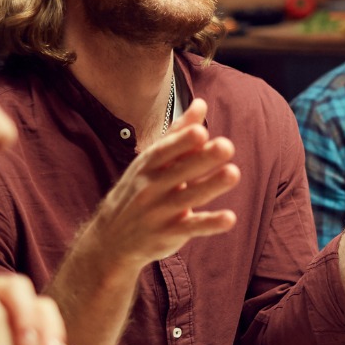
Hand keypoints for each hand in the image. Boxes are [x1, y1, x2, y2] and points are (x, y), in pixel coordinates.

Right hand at [74, 98, 240, 271]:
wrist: (109, 239)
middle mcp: (152, 187)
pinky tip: (230, 218)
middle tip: (227, 146)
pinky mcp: (169, 234)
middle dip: (202, 159)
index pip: (165, 151)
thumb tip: (201, 104)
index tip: (201, 132)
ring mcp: (159, 211)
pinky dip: (210, 223)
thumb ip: (179, 134)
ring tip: (234, 173)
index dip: (181, 142)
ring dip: (211, 186)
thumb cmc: (139, 190)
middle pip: (180, 171)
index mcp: (148, 165)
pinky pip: (191, 227)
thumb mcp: (152, 162)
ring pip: (188, 197)